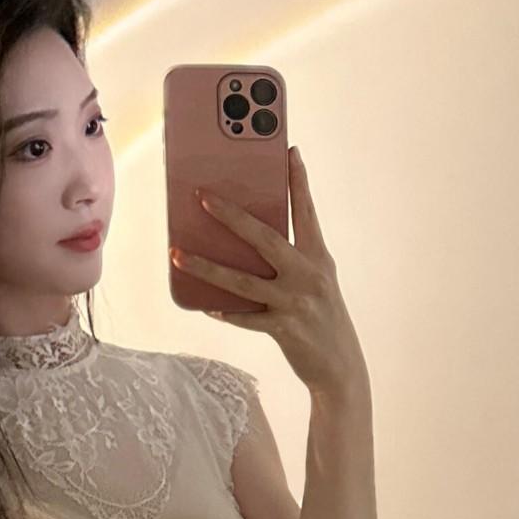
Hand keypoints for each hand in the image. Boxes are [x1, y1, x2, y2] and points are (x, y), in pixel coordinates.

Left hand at [168, 146, 368, 397]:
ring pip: (242, 280)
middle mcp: (308, 274)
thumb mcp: (317, 281)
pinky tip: (205, 305)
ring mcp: (295, 302)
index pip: (306, 212)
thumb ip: (292, 259)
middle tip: (202, 197)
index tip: (289, 152)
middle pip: (265, 238)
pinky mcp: (283, 329)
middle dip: (231, 216)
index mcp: (318, 257)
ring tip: (177, 254)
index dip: (298, 181)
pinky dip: (225, 311)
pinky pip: (246, 318)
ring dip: (206, 267)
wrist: (340, 366)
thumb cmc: (322, 318)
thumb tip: (248, 241)